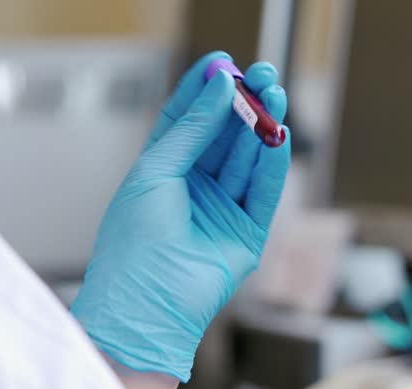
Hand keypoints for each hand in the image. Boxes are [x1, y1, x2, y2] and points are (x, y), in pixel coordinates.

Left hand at [71, 52, 290, 380]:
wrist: (146, 303)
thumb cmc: (134, 245)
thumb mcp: (156, 171)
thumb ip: (191, 129)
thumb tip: (218, 88)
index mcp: (163, 172)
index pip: (188, 121)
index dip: (205, 91)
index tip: (222, 63)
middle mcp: (194, 190)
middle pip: (225, 138)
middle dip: (244, 106)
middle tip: (263, 75)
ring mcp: (222, 212)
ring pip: (247, 161)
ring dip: (262, 129)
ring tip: (276, 97)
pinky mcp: (247, 235)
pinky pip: (263, 194)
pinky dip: (272, 166)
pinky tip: (278, 138)